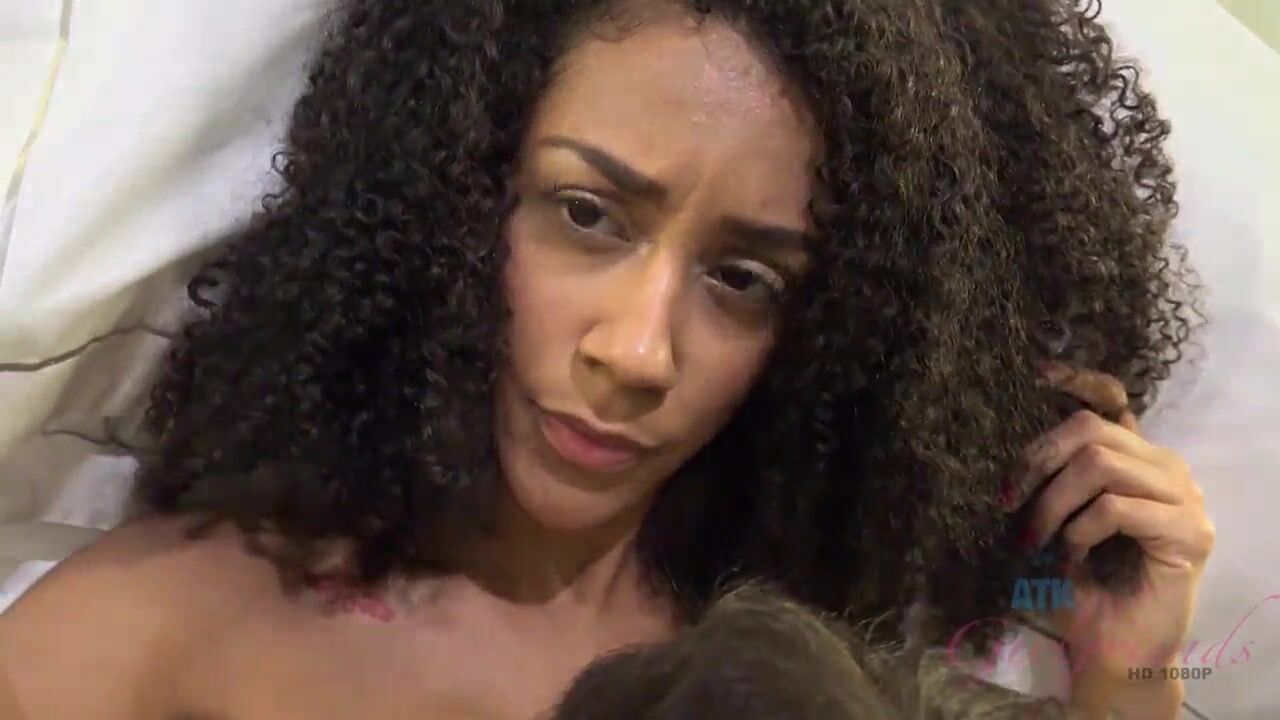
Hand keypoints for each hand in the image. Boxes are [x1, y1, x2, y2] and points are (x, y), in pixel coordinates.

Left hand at [1009, 363, 1214, 688]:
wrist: (1108, 648)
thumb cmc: (1075, 587)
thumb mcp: (1049, 522)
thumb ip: (1044, 482)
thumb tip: (994, 445)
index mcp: (1133, 460)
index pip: (1113, 401)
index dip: (1079, 380)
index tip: (1037, 372)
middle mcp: (1165, 469)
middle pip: (1091, 431)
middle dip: (1037, 462)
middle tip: (1008, 504)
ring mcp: (1184, 498)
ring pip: (1101, 465)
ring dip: (1053, 504)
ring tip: (1036, 540)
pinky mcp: (1190, 533)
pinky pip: (1118, 508)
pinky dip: (1081, 532)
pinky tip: (1072, 557)